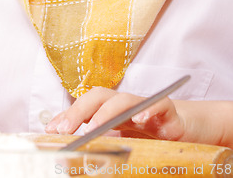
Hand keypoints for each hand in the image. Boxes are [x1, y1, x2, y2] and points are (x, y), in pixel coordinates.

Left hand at [45, 86, 184, 140]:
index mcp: (111, 108)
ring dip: (107, 112)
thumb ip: (93, 134)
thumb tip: (59, 135)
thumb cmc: (146, 132)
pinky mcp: (167, 111)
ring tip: (94, 128)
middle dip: (80, 110)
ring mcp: (145, 105)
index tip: (52, 130)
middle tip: (66, 129)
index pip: (86, 103)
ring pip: (124, 99)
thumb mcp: (118, 135)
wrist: (180, 128)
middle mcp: (125, 103)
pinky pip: (158, 105)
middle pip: (100, 96)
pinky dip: (149, 110)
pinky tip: (140, 120)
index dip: (69, 113)